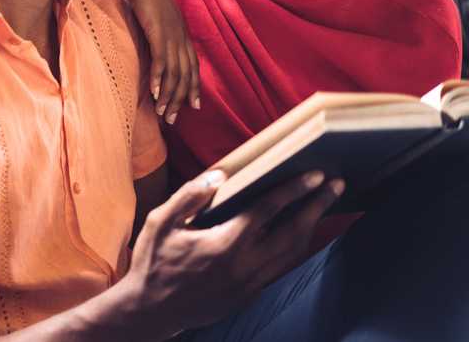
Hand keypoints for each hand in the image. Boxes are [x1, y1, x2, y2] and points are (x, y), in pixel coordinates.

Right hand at [119, 0, 198, 123]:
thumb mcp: (154, 14)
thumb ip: (155, 28)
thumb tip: (149, 39)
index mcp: (181, 32)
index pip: (192, 66)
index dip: (193, 87)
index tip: (193, 106)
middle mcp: (180, 36)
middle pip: (185, 75)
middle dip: (180, 99)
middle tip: (173, 119)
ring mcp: (171, 34)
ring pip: (174, 73)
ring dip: (169, 96)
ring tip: (163, 114)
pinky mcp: (158, 32)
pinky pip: (161, 61)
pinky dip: (160, 79)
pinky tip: (155, 94)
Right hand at [121, 169, 343, 338]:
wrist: (151, 311)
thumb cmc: (153, 262)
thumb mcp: (160, 222)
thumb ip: (189, 196)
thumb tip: (218, 176)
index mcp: (225, 243)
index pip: (268, 210)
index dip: (294, 190)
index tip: (315, 175)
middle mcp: (245, 265)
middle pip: (293, 232)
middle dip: (316, 207)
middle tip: (336, 186)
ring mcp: (250, 284)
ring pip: (292, 253)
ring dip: (310, 227)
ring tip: (323, 206)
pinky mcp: (249, 295)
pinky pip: (280, 267)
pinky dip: (294, 247)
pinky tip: (297, 234)